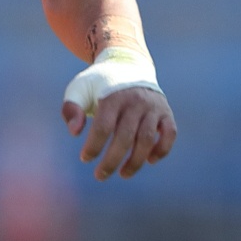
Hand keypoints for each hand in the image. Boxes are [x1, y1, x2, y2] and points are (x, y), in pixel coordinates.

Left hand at [62, 85, 176, 179]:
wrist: (128, 65)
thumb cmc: (99, 83)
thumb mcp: (79, 89)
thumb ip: (70, 109)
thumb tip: (75, 133)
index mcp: (112, 96)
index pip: (103, 127)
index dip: (94, 146)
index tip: (85, 158)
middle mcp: (135, 101)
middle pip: (125, 137)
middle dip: (112, 160)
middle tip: (100, 176)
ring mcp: (153, 107)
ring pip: (147, 139)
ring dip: (135, 161)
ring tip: (123, 174)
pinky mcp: (166, 112)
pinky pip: (170, 133)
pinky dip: (162, 149)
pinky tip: (150, 161)